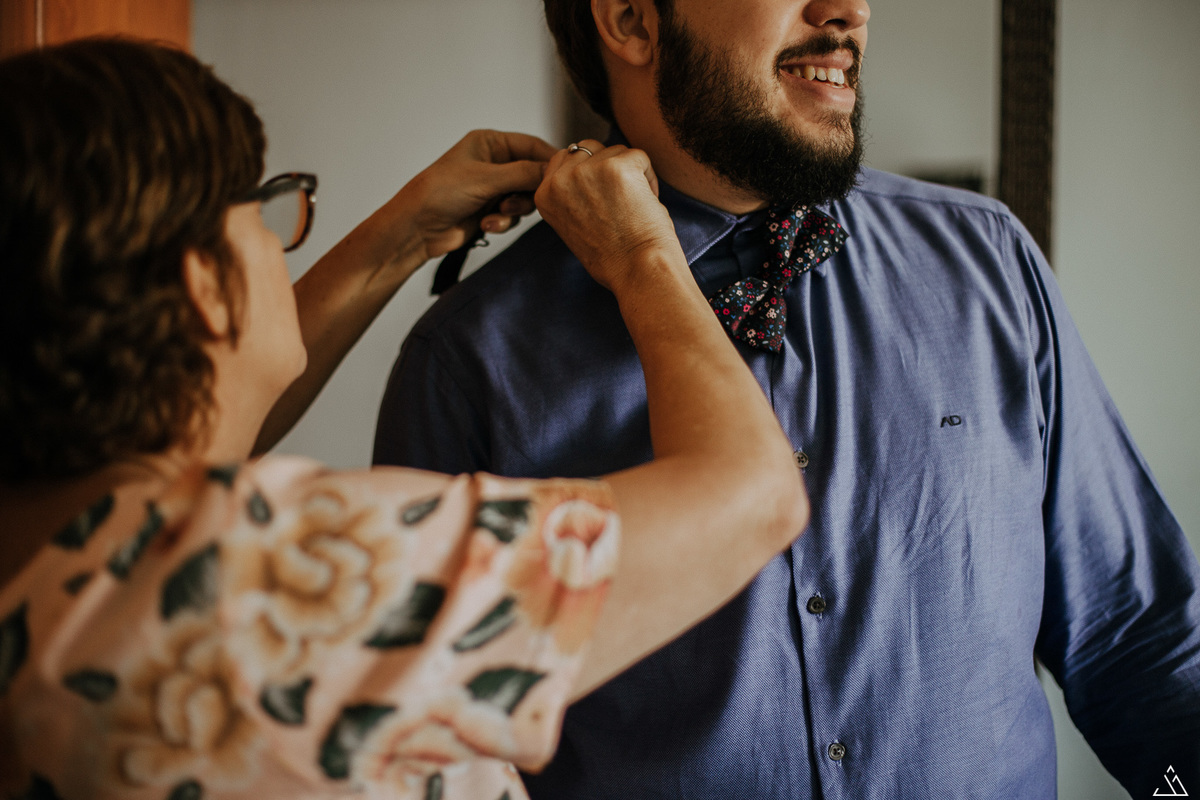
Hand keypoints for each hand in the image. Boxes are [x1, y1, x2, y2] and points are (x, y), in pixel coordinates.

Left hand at [389, 129, 556, 260]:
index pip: (532, 146)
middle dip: (528, 191)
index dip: (549, 161)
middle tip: (523, 200)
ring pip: (525, 198)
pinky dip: (503, 221)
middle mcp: (494, 162)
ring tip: (497, 213)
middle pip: (533, 174)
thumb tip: (557, 171)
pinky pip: (513, 215)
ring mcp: (493, 187)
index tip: (563, 177)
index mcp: (490, 143)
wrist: (417, 228)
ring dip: (514, 209)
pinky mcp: (491, 210)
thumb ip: (525, 173)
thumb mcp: (487, 178)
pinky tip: (486, 225)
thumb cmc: (441, 192)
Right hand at [534, 140, 683, 292]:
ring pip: (615, 151)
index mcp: (544, 194)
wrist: (638, 271)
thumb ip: (570, 195)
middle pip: (587, 149)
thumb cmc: (613, 258)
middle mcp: (560, 180)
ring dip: (630, 174)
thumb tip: (585, 169)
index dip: (589, 174)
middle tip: (620, 203)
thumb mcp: (573, 226)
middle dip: (607, 168)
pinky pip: (639, 156)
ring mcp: (588, 171)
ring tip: (633, 207)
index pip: (563, 159)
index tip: (602, 199)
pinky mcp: (617, 166)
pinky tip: (646, 203)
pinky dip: (649, 177)